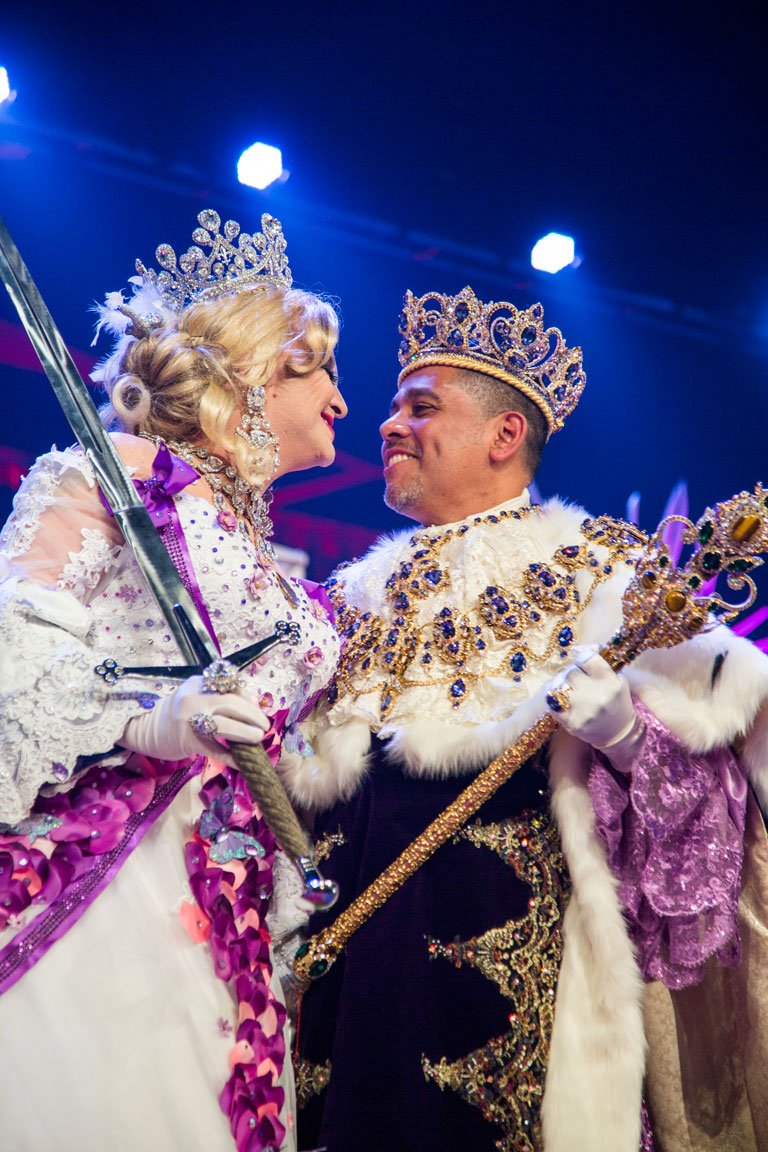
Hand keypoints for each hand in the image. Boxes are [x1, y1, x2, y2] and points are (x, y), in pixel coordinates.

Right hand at [119, 675, 268, 765]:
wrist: (146, 728)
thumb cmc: (179, 712)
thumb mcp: (197, 695)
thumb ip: (220, 696)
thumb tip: (254, 705)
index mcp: (198, 683)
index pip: (231, 686)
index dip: (249, 698)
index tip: (258, 709)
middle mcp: (193, 698)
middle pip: (231, 704)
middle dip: (253, 715)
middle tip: (265, 726)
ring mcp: (188, 721)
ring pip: (224, 726)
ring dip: (245, 734)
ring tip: (258, 739)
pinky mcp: (187, 742)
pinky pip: (214, 750)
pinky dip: (231, 757)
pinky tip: (243, 762)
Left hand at [544, 648, 644, 770]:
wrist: (617, 732)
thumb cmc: (616, 701)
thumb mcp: (617, 678)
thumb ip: (600, 660)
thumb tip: (580, 648)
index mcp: (611, 682)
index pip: (587, 658)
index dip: (582, 657)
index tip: (583, 661)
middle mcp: (597, 696)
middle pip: (570, 672)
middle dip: (573, 673)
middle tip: (578, 679)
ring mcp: (582, 711)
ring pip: (559, 685)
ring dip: (562, 684)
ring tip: (570, 688)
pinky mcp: (570, 722)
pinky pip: (551, 701)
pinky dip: (554, 697)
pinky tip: (562, 698)